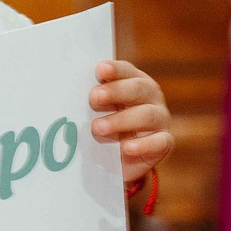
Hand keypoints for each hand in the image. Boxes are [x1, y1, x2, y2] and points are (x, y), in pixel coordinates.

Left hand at [89, 60, 171, 187]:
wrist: (121, 161)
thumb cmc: (108, 126)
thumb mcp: (99, 111)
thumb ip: (93, 99)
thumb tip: (66, 89)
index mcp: (135, 82)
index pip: (127, 71)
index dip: (115, 70)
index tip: (100, 70)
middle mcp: (151, 97)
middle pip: (138, 89)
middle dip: (115, 91)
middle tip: (93, 98)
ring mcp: (160, 119)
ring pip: (146, 115)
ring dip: (121, 120)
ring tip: (98, 128)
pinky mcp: (164, 142)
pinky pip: (159, 142)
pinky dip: (143, 145)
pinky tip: (126, 148)